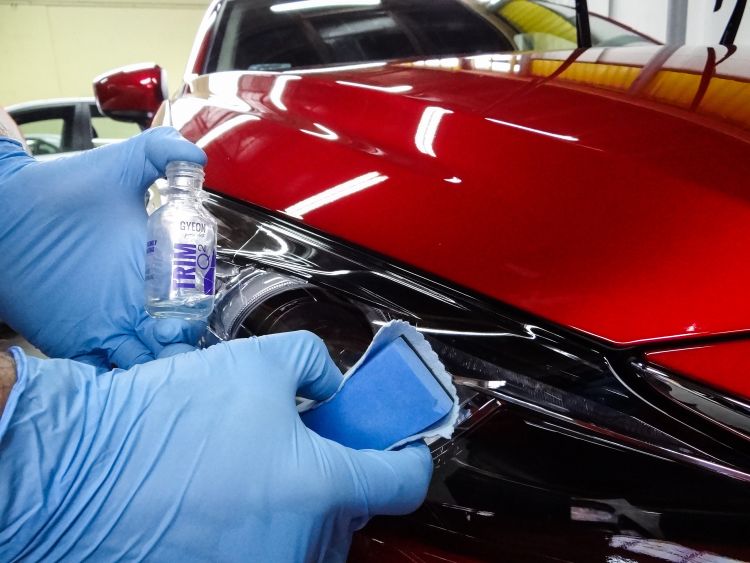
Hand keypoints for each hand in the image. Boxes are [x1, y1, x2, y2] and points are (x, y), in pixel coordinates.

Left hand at [0, 128, 206, 368]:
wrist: (4, 209)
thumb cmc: (57, 189)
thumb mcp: (116, 166)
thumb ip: (157, 152)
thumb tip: (196, 156)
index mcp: (152, 269)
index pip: (190, 305)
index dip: (198, 318)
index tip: (197, 318)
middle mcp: (134, 301)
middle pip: (173, 341)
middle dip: (182, 349)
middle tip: (176, 342)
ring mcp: (106, 323)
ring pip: (144, 362)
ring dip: (157, 367)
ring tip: (158, 359)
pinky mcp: (75, 339)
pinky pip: (104, 371)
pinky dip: (119, 381)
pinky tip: (129, 378)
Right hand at [0, 331, 431, 561]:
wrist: (83, 469)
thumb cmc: (167, 422)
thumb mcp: (259, 362)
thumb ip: (314, 362)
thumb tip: (326, 381)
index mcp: (320, 487)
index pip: (402, 484)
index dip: (411, 458)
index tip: (405, 447)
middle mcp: (299, 541)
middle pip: (352, 508)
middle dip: (339, 470)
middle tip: (312, 438)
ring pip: (310, 532)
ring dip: (301, 499)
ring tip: (257, 463)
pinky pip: (269, 546)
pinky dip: (265, 520)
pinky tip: (230, 489)